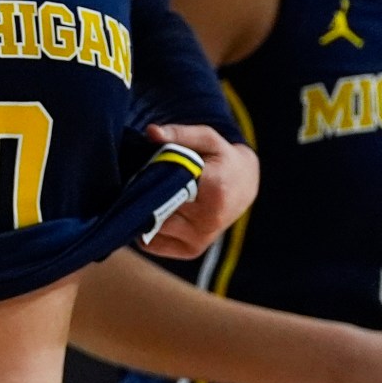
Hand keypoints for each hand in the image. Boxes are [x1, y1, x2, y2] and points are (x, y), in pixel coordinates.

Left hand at [139, 123, 257, 258]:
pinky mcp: (191, 250)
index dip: (149, 178)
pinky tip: (153, 214)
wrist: (244, 188)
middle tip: (137, 183)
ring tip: (149, 197)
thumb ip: (179, 133)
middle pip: (156, 209)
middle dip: (143, 196)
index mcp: (214, 189)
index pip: (167, 187)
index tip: (140, 170)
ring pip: (152, 228)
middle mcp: (209, 219)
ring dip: (143, 214)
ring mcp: (200, 239)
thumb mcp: (207, 139)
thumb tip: (151, 131)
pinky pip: (153, 244)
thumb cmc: (222, 159)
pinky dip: (147, 230)